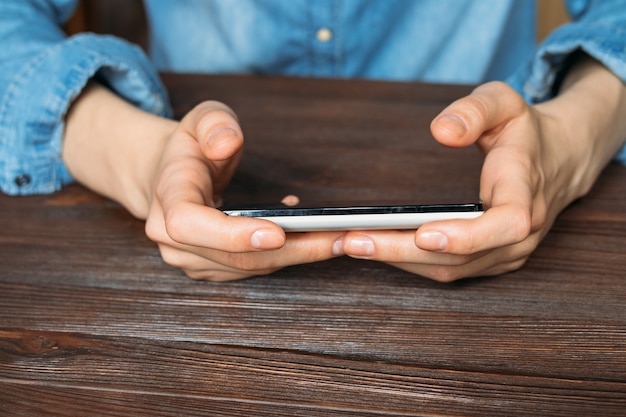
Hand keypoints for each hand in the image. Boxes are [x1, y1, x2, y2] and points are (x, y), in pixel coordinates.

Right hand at [144, 101, 344, 280]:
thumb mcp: (202, 117)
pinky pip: (252, 268)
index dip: (233, 235)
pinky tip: (309, 234)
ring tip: (336, 235)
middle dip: (292, 249)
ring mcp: (190, 258)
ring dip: (297, 255)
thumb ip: (214, 123)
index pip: (189, 224)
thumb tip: (227, 142)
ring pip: (249, 268)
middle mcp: (171, 238)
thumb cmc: (191, 147)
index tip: (277, 233)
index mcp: (167, 197)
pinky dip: (286, 255)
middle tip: (339, 236)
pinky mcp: (210, 269)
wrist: (169, 175)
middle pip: (235, 256)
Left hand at [338, 58, 625, 280]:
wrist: (558, 161)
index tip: (424, 233)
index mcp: (526, 189)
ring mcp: (507, 252)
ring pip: (450, 269)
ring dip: (399, 260)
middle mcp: (521, 232)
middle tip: (353, 240)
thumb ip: (475, 110)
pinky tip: (376, 249)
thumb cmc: (524, 132)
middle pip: (462, 256)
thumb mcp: (505, 102)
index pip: (507, 223)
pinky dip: (410, 263)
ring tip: (350, 244)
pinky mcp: (492, 260)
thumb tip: (440, 131)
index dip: (467, 235)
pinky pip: (449, 270)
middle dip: (404, 251)